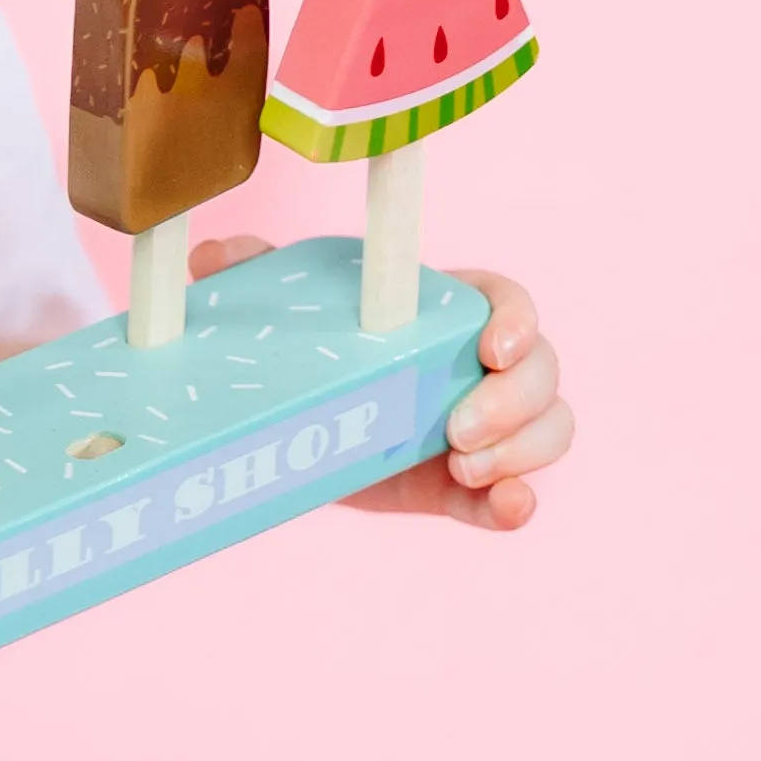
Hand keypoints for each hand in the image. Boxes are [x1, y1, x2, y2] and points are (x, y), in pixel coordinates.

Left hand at [186, 243, 572, 532]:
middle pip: (541, 369)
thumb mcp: (287, 313)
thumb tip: (211, 256)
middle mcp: (484, 367)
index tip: (490, 346)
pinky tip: (506, 504)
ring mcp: (490, 428)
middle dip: (515, 400)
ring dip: (524, 449)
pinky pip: (519, 493)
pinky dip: (520, 503)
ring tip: (463, 468)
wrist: (298, 435)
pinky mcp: (473, 485)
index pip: (508, 301)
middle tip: (456, 429)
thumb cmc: (308, 353)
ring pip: (550, 426)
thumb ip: (255, 274)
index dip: (515, 319)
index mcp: (449, 311)